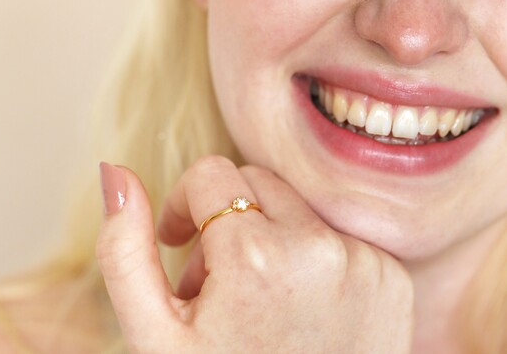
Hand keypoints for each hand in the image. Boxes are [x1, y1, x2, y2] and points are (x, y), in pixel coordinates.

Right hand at [97, 157, 413, 352]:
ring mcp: (364, 261)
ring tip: (255, 293)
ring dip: (267, 231)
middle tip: (215, 277)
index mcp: (256, 258)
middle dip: (226, 218)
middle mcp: (319, 249)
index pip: (211, 172)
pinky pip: (333, 229)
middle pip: (256, 180)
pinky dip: (309, 251)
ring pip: (295, 201)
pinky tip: (298, 303)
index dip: (185, 203)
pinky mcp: (391, 274)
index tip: (180, 240)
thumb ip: (124, 248)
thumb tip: (114, 171)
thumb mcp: (154, 336)